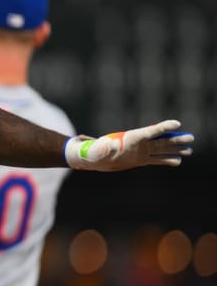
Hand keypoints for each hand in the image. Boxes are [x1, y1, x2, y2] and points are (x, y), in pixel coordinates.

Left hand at [64, 119, 193, 170]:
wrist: (95, 159)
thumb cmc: (97, 151)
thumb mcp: (100, 149)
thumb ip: (106, 148)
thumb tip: (107, 145)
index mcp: (131, 138)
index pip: (150, 131)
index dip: (163, 128)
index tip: (176, 123)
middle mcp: (138, 144)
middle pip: (160, 141)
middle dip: (175, 139)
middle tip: (190, 137)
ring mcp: (141, 152)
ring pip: (161, 150)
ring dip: (175, 150)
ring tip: (189, 150)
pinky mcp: (141, 160)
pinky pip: (156, 160)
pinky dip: (166, 160)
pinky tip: (177, 161)